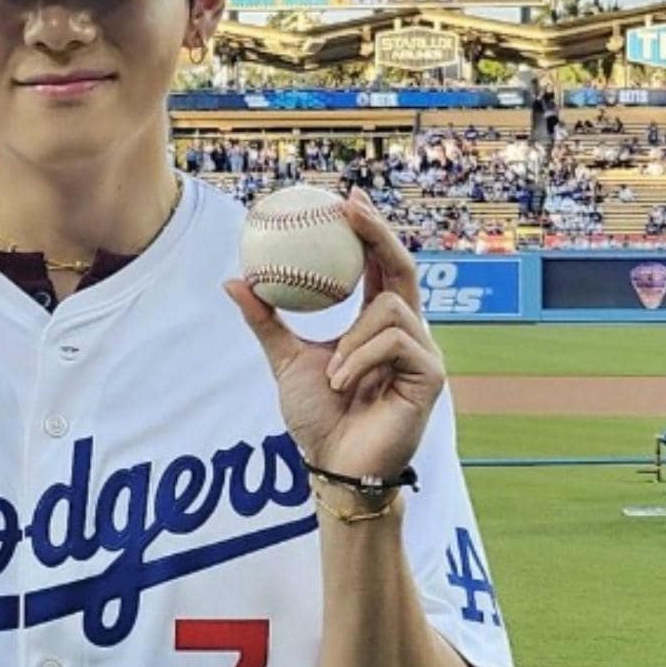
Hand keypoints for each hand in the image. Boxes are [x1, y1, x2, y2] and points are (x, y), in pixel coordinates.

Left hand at [225, 188, 445, 483]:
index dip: (369, 231)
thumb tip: (233, 280)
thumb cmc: (318, 418)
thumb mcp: (284, 360)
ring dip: (352, 339)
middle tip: (351, 208)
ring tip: (332, 374)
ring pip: (390, 310)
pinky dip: (360, 359)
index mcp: (377, 325)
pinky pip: (395, 342)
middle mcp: (406, 333)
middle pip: (402, 269)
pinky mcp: (432, 375)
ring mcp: (423, 353)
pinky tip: (344, 384)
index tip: (347, 200)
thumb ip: (265, 321)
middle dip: (379, 233)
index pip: (379, 267)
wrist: (333, 466)